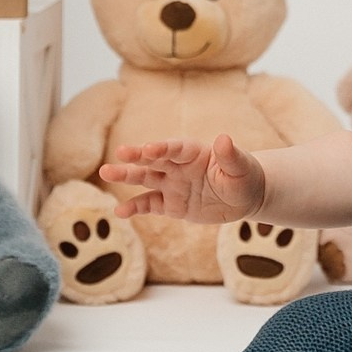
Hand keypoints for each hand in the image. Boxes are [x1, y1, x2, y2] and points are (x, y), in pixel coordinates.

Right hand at [97, 134, 265, 224]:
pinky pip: (149, 205)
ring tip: (106, 173)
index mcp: (194, 152)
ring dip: (126, 176)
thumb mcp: (241, 167)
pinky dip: (135, 208)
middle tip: (119, 153)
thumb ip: (230, 155)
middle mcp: (178, 166)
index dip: (162, 148)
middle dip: (137, 156)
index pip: (175, 148)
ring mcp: (172, 184)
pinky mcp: (170, 204)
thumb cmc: (244, 176)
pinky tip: (120, 212)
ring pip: (145, 178)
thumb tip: (223, 138)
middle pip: (154, 160)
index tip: (148, 148)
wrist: (244, 197)